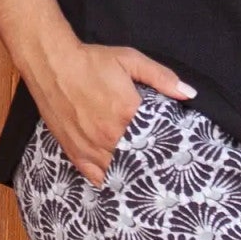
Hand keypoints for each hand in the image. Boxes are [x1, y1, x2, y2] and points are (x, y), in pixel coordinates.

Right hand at [32, 42, 195, 185]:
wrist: (51, 64)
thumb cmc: (91, 61)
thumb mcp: (130, 60)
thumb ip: (162, 77)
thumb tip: (189, 93)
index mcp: (127, 113)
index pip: (156, 140)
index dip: (168, 147)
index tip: (178, 152)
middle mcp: (110, 135)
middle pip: (139, 159)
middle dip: (151, 162)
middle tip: (163, 167)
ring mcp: (90, 146)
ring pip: (119, 171)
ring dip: (132, 172)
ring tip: (144, 175)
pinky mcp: (74, 152)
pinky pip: (95, 176)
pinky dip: (108, 180)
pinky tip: (119, 179)